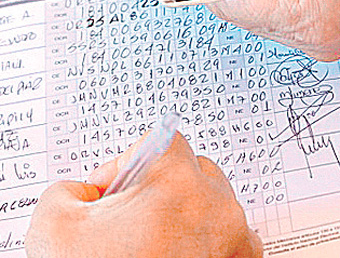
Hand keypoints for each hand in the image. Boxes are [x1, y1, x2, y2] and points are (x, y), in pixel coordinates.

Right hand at [25, 133, 260, 257]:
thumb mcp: (55, 225)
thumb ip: (70, 189)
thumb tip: (84, 192)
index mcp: (178, 182)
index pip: (163, 144)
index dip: (130, 164)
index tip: (115, 190)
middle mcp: (215, 205)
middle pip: (193, 171)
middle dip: (161, 188)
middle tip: (129, 219)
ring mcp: (233, 235)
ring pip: (213, 202)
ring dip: (186, 212)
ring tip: (152, 241)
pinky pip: (233, 235)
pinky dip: (209, 239)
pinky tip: (180, 252)